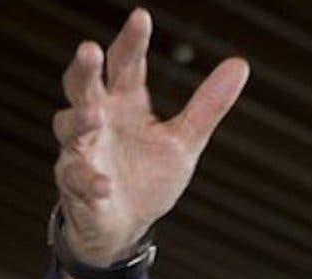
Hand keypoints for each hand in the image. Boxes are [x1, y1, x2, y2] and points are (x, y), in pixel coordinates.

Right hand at [52, 8, 248, 278]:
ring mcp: (82, 152)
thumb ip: (207, 105)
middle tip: (88, 49)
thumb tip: (240, 64)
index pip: (127, 65)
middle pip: (83, 87)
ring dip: (81, 121)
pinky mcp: (77, 187)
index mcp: (125, 104)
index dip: (132, 42)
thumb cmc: (149, 175)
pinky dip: (90, 182)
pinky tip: (104, 184)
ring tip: (94, 114)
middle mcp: (98, 121)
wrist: (125, 225)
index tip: (141, 17)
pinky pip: (78, 181)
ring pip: (71, 129)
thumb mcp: (185, 140)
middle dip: (84, 69)